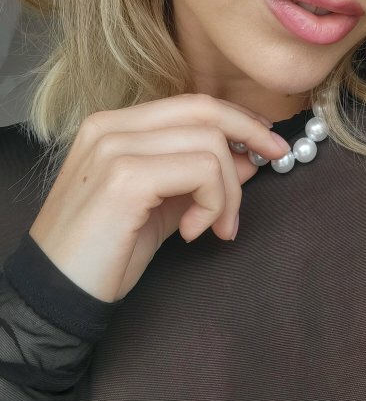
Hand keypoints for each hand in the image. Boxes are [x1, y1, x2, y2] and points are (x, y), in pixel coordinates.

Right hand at [28, 93, 289, 302]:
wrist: (54, 296)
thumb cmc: (105, 252)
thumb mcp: (161, 204)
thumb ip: (198, 176)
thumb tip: (249, 156)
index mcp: (113, 125)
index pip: (191, 104)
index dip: (237, 118)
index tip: (267, 140)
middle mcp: (110, 127)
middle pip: (203, 111)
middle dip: (250, 134)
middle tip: (276, 160)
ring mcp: (115, 149)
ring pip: (208, 145)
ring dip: (228, 191)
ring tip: (216, 227)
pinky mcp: (125, 178)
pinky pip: (201, 172)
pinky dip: (214, 203)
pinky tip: (194, 232)